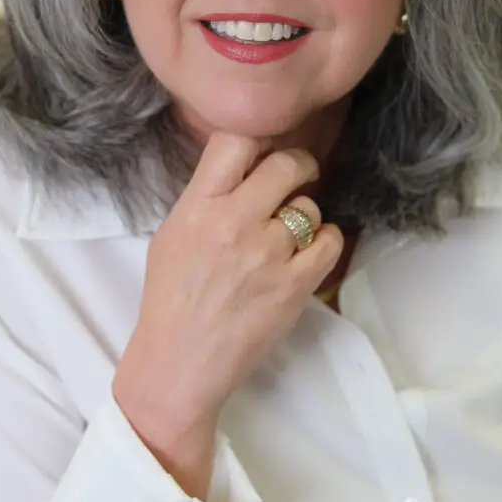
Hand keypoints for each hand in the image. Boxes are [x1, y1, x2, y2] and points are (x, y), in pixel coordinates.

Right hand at [113, 132, 344, 454]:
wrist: (180, 362)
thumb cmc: (172, 297)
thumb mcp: (173, 232)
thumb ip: (208, 196)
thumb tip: (248, 165)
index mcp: (198, 206)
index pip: (236, 141)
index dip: (257, 139)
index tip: (264, 151)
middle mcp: (234, 223)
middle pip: (285, 164)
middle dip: (297, 165)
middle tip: (298, 174)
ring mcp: (267, 254)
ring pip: (308, 207)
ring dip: (303, 217)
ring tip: (287, 237)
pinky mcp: (294, 285)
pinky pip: (329, 241)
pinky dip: (324, 242)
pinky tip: (307, 252)